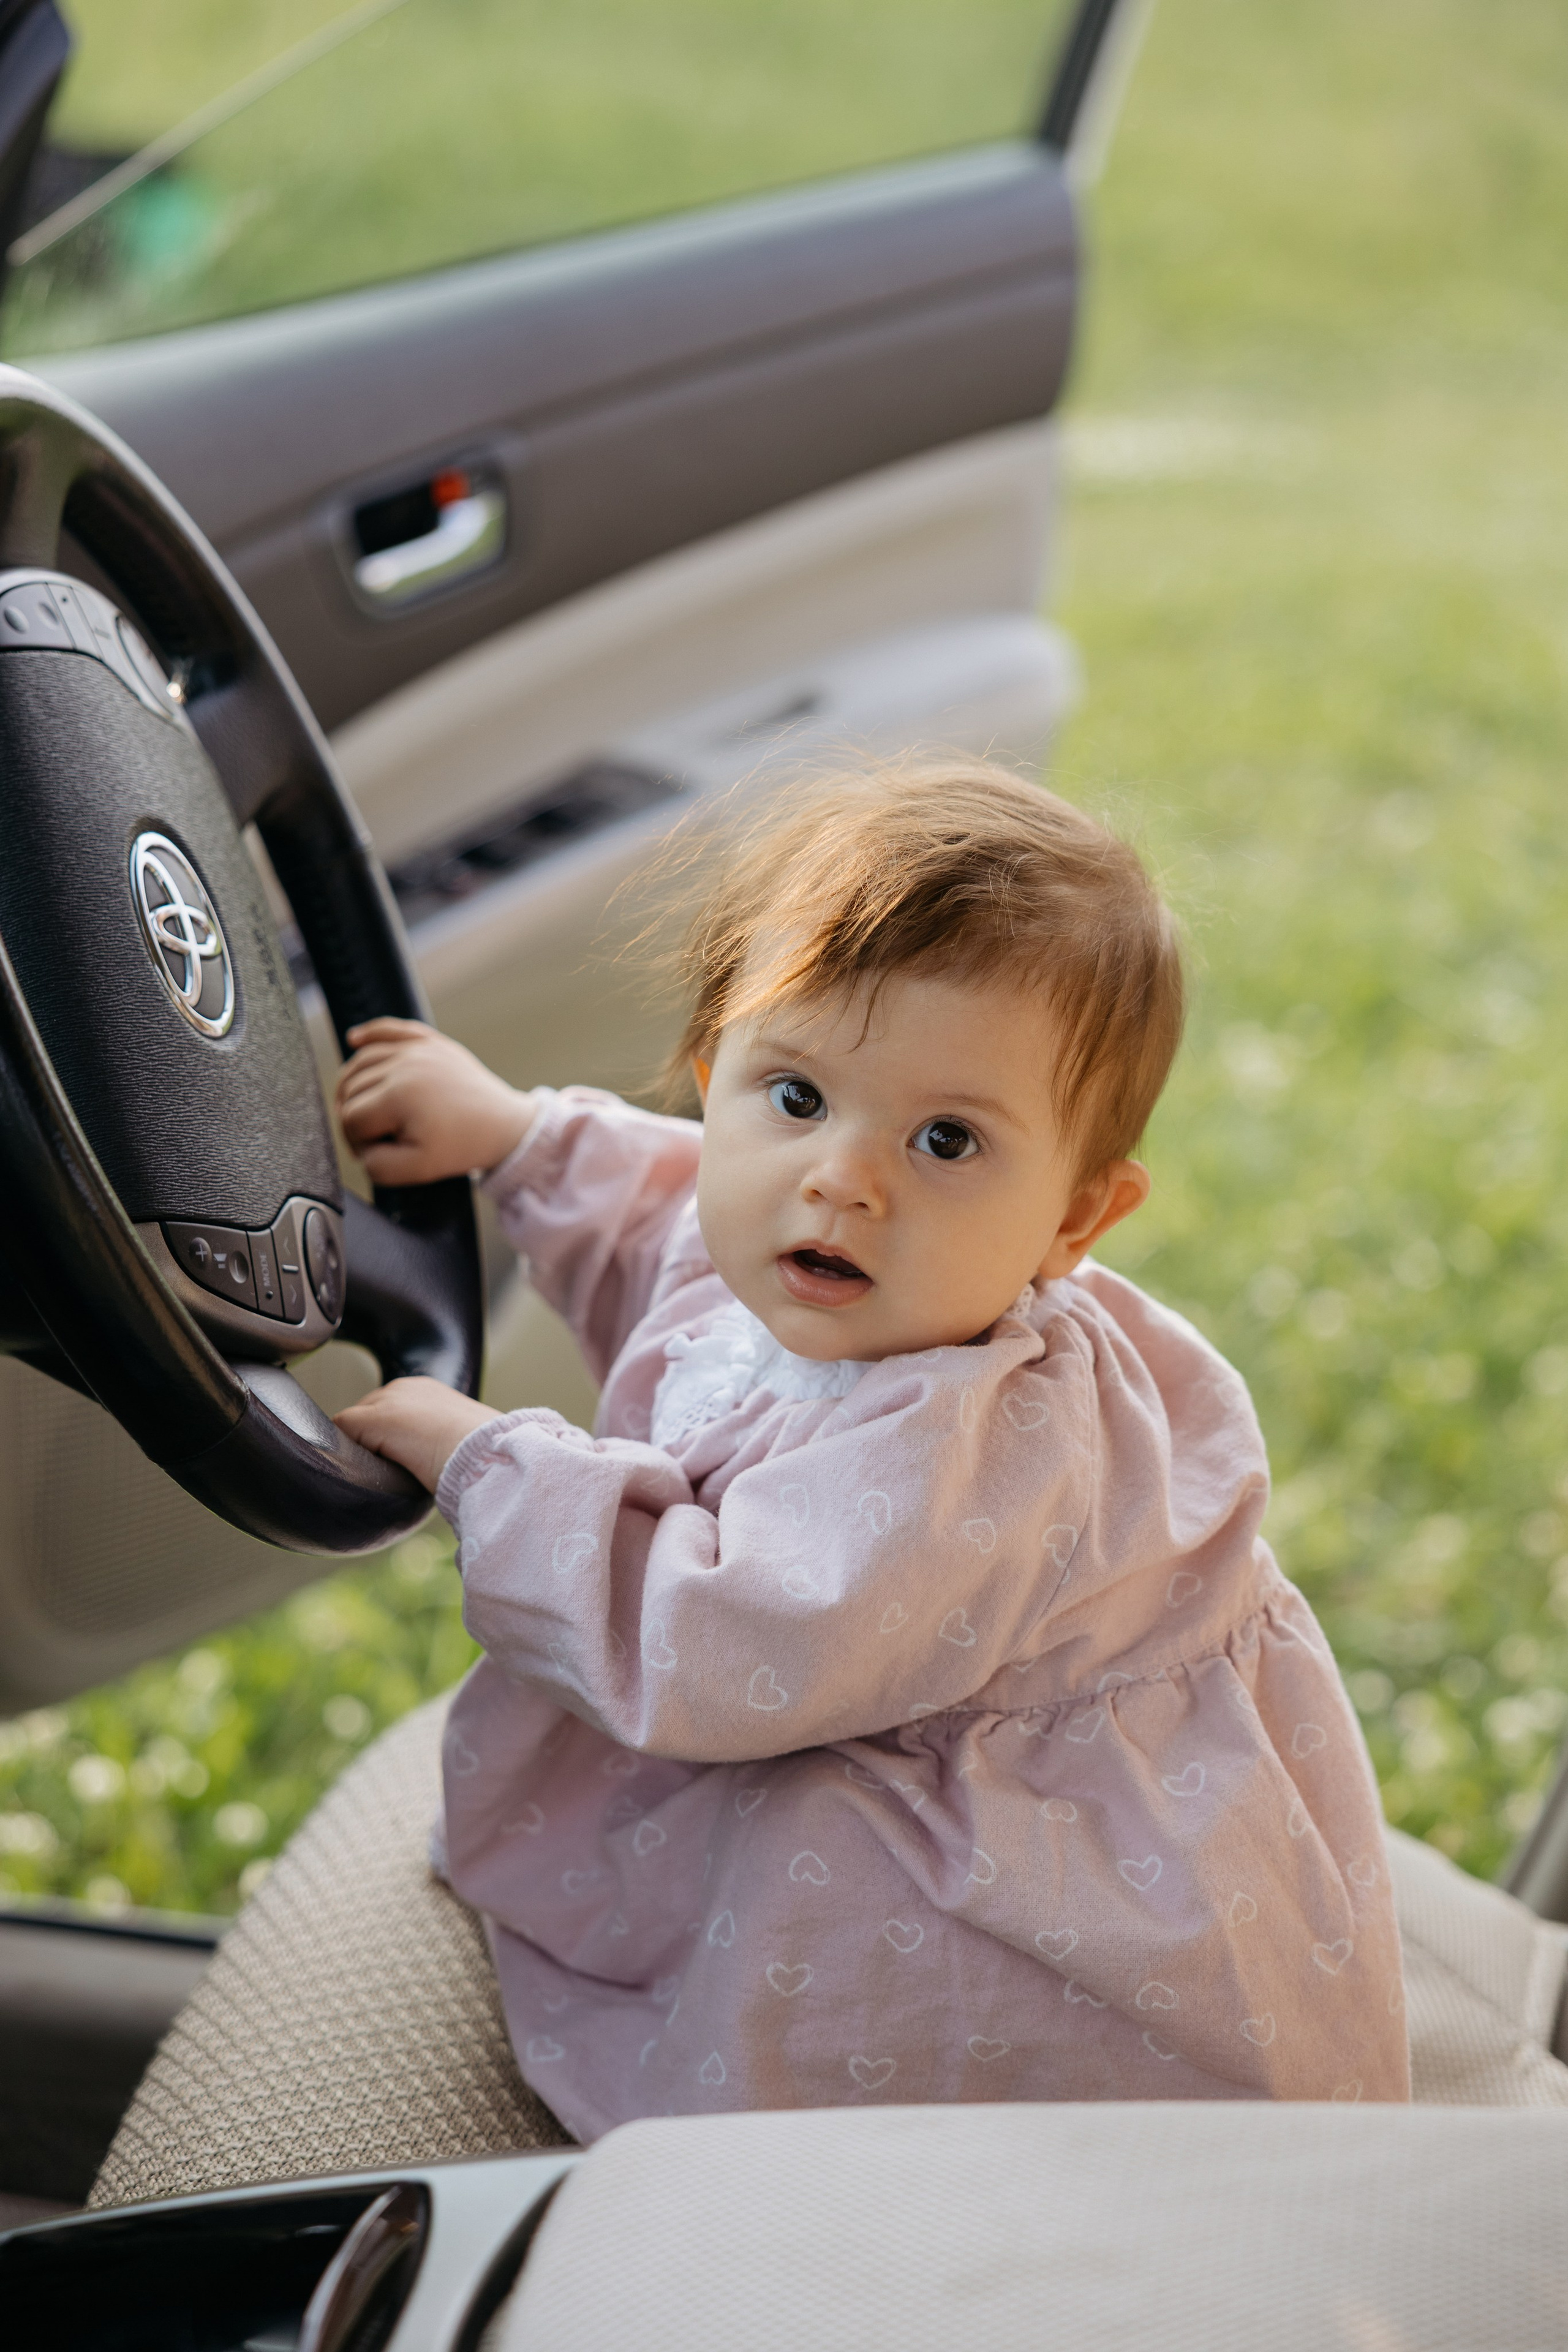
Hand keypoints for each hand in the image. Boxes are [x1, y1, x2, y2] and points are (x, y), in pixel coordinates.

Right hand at [336, 1018, 535, 1182]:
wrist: (503, 1127)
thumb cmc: (462, 1147)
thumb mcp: (417, 1170)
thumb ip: (376, 1165)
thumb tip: (360, 1147)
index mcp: (398, 1095)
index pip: (351, 1119)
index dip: (357, 1142)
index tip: (376, 1154)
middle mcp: (403, 1064)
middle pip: (351, 1090)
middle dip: (355, 1118)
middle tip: (374, 1140)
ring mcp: (416, 1049)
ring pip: (362, 1062)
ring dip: (352, 1087)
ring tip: (360, 1111)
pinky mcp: (429, 1042)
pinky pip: (390, 1029)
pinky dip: (370, 1033)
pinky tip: (354, 1039)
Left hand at [336, 1376, 502, 1490]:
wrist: (485, 1453)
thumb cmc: (481, 1454)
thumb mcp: (460, 1439)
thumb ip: (441, 1439)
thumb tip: (432, 1461)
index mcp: (427, 1391)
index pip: (390, 1409)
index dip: (388, 1437)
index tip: (402, 1459)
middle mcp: (404, 1388)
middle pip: (366, 1412)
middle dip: (371, 1439)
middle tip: (389, 1469)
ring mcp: (386, 1402)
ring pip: (353, 1423)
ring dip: (361, 1446)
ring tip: (381, 1472)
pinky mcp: (371, 1420)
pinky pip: (340, 1432)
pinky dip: (345, 1452)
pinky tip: (364, 1471)